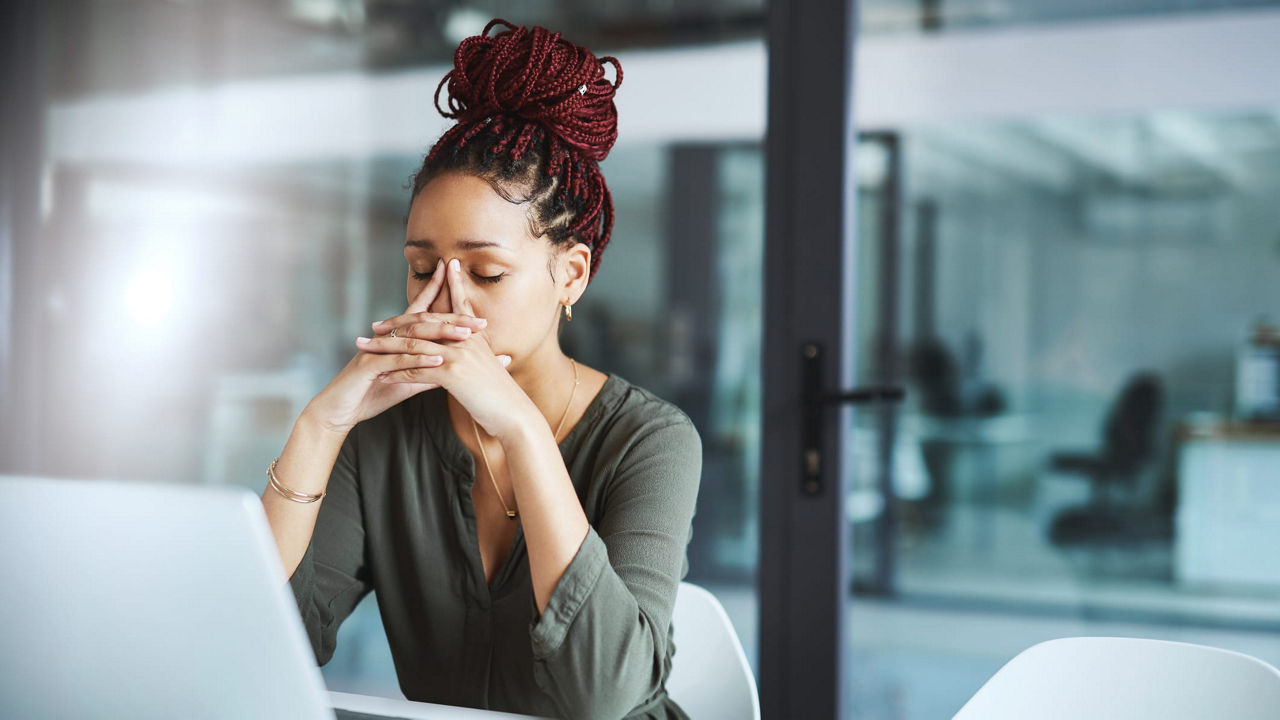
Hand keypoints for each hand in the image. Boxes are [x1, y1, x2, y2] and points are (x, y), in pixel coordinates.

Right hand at [302, 259, 490, 433]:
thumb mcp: (407, 381)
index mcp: (396, 339)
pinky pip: (397, 360)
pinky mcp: (368, 366)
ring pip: (412, 337)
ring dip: (440, 335)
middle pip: (423, 321)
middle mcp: (386, 338)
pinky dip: (419, 359)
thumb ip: (429, 371)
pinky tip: (438, 359)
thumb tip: (456, 366)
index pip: (421, 312)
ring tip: (465, 335)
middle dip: (452, 318)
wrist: (340, 411)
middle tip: (480, 322)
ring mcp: (377, 349)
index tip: (462, 281)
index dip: (439, 293)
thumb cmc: (372, 394)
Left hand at [371, 258, 532, 437]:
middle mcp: (466, 339)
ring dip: (386, 348)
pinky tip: (380, 376)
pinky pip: (417, 371)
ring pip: (414, 346)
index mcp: (474, 335)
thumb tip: (466, 349)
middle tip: (374, 326)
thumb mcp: (489, 367)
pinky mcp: (452, 374)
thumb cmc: (502, 396)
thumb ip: (476, 353)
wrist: (515, 415)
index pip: (454, 304)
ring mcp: (459, 355)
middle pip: (423, 324)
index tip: (426, 277)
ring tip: (366, 349)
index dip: (440, 288)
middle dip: (396, 323)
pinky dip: (396, 373)